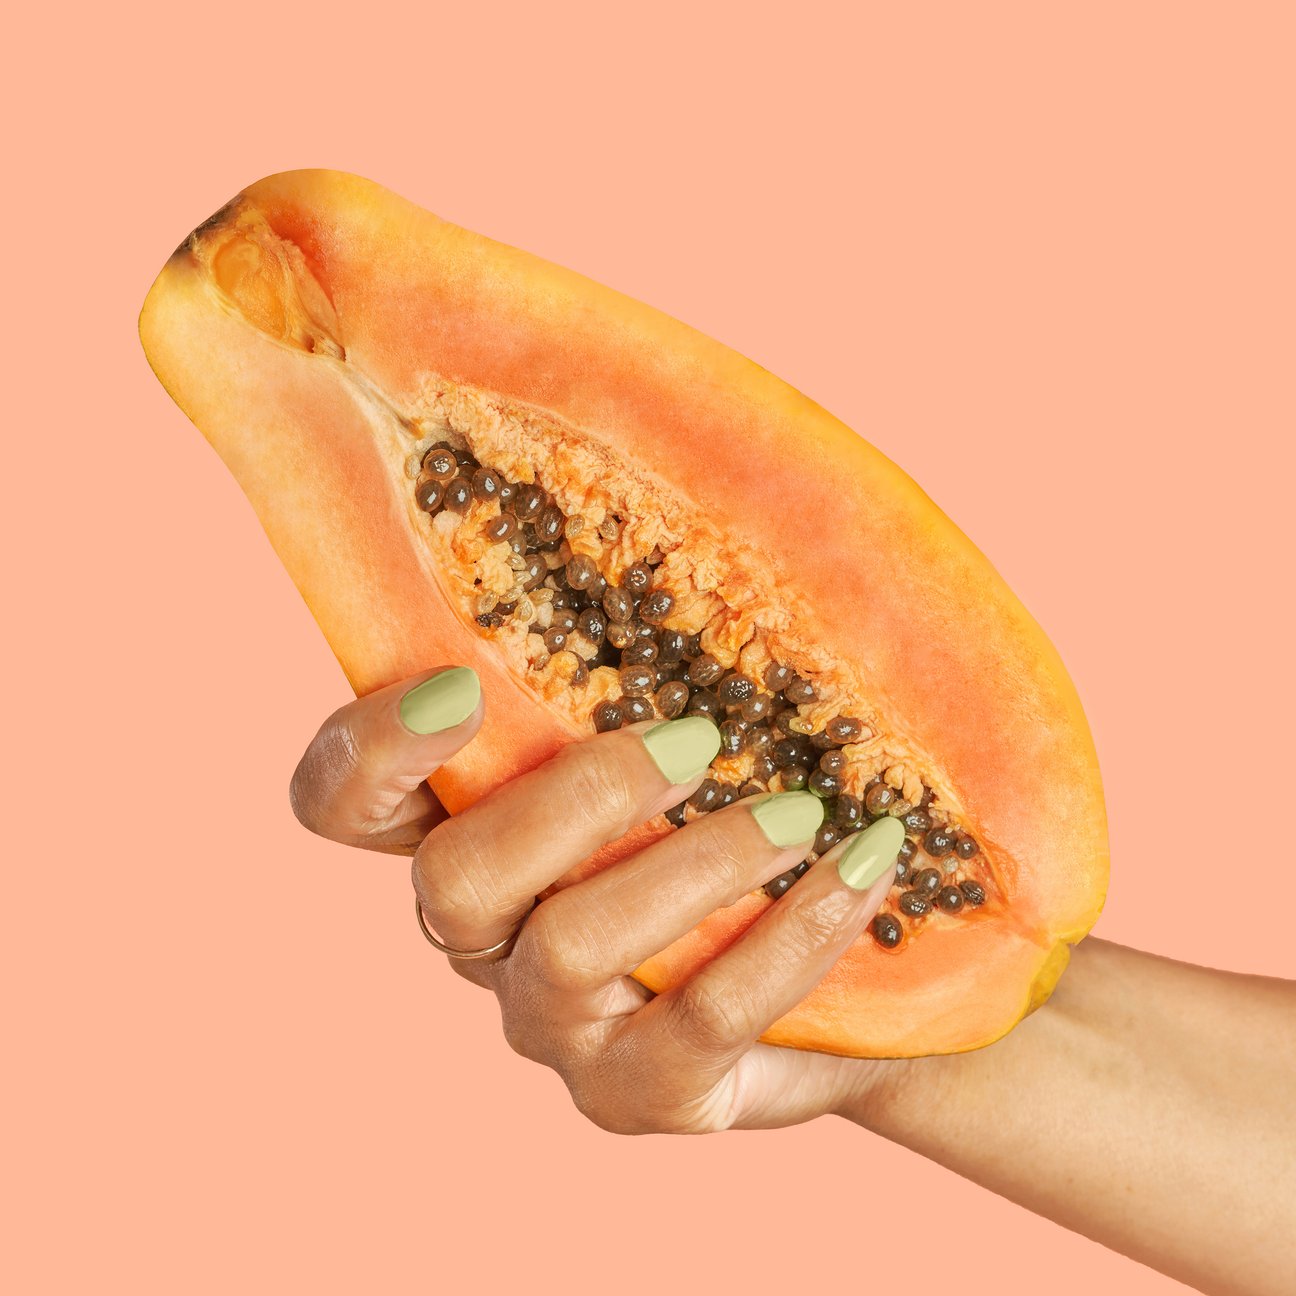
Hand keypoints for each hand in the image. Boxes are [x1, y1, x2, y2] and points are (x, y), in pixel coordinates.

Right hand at [290, 664, 906, 1132]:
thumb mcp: (696, 700)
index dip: (366, 753)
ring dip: (692, 866)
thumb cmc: (749, 787)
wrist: (859, 951)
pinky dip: (789, 934)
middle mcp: (487, 929)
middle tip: (693, 739)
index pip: (344, 805)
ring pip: (569, 951)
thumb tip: (688, 463)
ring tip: (799, 809)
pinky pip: (699, 1023)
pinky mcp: (644, 1090)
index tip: (457, 687)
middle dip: (569, 803)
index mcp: (466, 821)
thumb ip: (653, 630)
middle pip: (450, 882)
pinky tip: (860, 865)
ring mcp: (556, 1022)